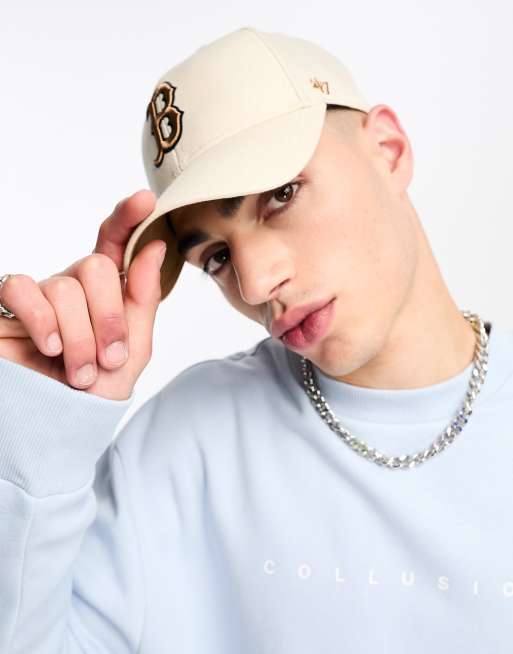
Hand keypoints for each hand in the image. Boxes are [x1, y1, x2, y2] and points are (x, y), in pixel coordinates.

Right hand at [0, 190, 164, 399]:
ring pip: (64, 287)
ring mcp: (41, 295)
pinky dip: (41, 322)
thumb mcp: (133, 349)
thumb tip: (154, 247)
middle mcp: (74, 286)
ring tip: (80, 371)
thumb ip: (143, 299)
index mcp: (107, 290)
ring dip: (79, 339)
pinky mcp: (9, 307)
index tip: (145, 200)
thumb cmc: (97, 388)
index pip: (114, 242)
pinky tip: (49, 348)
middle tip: (107, 359)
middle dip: (108, 320)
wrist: (59, 423)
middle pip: (96, 268)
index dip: (127, 218)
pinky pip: (21, 289)